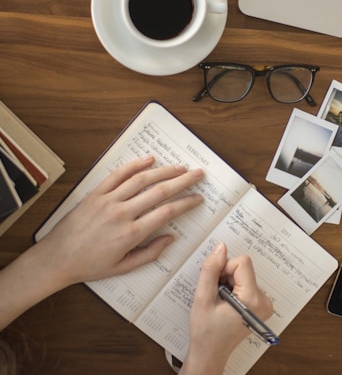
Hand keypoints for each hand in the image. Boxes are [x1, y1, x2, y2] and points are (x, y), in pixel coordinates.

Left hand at [0, 156, 203, 329]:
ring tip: (180, 167)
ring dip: (164, 171)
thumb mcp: (123, 267)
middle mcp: (122, 213)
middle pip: (159, 191)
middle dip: (183, 181)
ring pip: (142, 179)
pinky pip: (118, 175)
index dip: (186, 203)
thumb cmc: (90, 265)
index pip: (167, 212)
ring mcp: (108, 200)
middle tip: (198, 174)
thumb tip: (171, 238)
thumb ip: (150, 253)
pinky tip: (149, 159)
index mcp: (131, 234)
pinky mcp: (96, 193)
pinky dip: (134, 165)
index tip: (197, 198)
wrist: (56, 258)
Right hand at [180, 242, 272, 374]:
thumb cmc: (206, 332)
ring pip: (243, 274)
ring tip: (220, 302)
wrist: (210, 354)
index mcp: (253, 299)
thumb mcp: (203, 298)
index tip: (216, 285)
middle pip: (243, 268)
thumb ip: (211, 270)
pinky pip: (246, 282)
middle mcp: (264, 301)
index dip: (224, 269)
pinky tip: (226, 303)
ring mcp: (264, 303)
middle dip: (226, 276)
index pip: (242, 263)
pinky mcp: (260, 304)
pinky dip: (233, 288)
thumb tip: (221, 247)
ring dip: (228, 282)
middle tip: (216, 296)